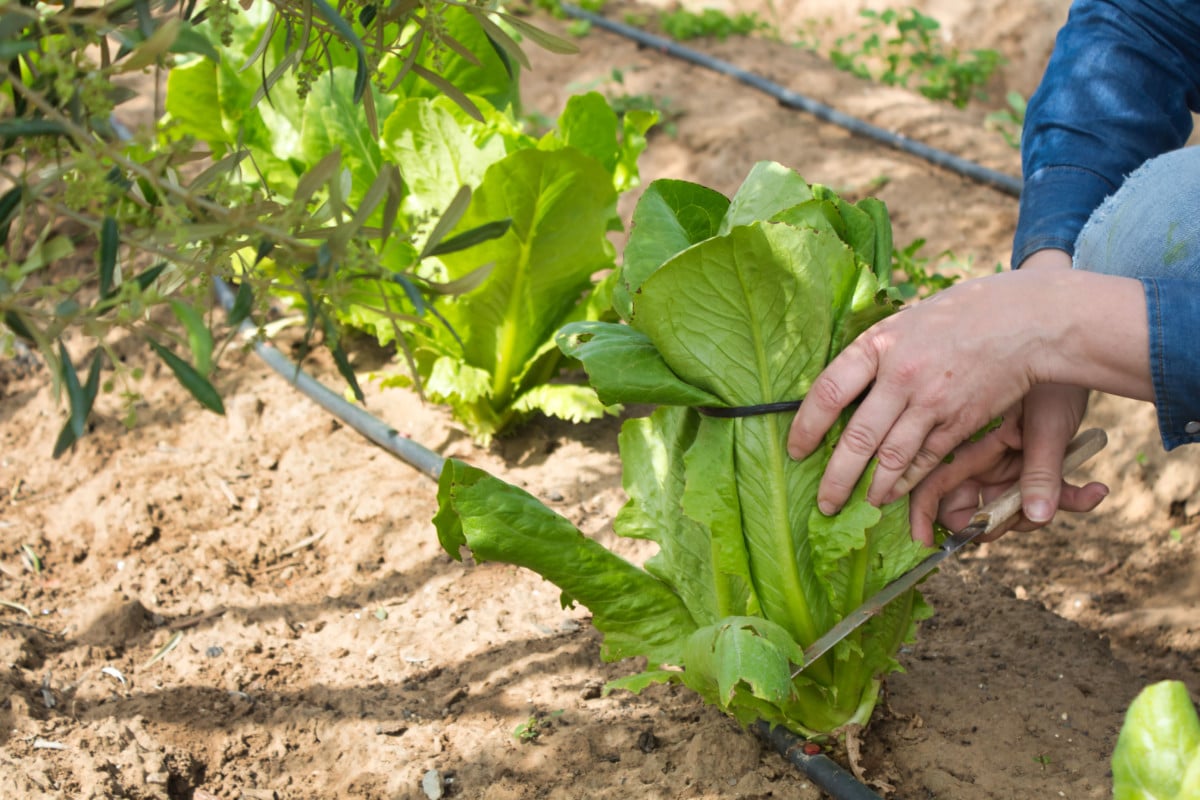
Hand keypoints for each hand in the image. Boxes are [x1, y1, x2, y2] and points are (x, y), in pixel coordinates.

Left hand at [786, 269, 1053, 514]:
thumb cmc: (964, 313)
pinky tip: (892, 495)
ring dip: (871, 489)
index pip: (828, 391)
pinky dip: (906, 482)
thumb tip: (844, 383)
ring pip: (891, 458)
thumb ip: (878, 350)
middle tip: (824, 502)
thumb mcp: (909, 318)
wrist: (1029, 320)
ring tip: (856, 506)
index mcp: (879, 343)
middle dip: (836, 478)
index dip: (806, 426)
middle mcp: (900, 375)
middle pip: (856, 438)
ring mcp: (931, 401)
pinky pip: (925, 460)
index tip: (795, 450)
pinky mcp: (959, 421)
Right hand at [908, 384, 1108, 544]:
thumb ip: (1041, 473)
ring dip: (1040, 512)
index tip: (926, 543)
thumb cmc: (1052, 382)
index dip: (922, 518)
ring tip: (1079, 495)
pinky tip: (1094, 489)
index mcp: (967, 448)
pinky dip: (1069, 497)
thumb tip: (1038, 516)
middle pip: (970, 511)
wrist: (1072, 350)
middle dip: (999, 523)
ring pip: (1006, 510)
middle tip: (1028, 520)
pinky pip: (1041, 497)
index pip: (931, 489)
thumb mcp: (1048, 427)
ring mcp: (1002, 465)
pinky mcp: (1028, 467)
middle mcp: (979, 461)